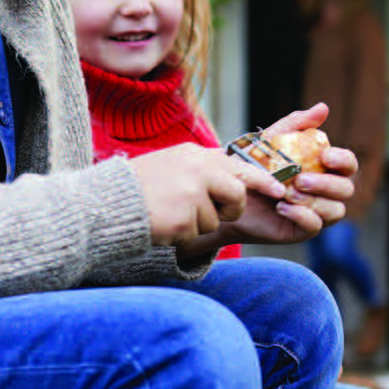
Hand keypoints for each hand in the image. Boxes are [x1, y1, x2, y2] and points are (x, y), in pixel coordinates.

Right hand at [128, 144, 271, 246]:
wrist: (107, 204)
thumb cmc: (139, 188)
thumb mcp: (172, 166)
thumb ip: (202, 170)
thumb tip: (235, 181)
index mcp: (194, 154)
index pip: (239, 165)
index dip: (262, 180)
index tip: (281, 189)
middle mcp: (197, 169)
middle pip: (237, 194)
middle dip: (230, 208)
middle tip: (211, 211)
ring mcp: (191, 193)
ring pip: (215, 218)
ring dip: (197, 223)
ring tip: (170, 213)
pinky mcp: (185, 217)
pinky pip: (197, 233)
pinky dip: (182, 234)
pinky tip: (164, 223)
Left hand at [264, 101, 357, 227]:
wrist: (230, 191)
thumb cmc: (255, 164)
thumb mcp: (273, 140)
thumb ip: (296, 124)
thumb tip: (323, 109)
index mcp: (325, 168)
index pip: (348, 165)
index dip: (344, 161)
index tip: (327, 156)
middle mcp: (326, 191)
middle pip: (346, 190)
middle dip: (327, 184)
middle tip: (301, 180)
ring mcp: (316, 211)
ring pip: (335, 211)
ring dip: (314, 201)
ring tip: (287, 194)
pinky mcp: (300, 230)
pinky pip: (315, 226)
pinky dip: (302, 216)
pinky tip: (282, 207)